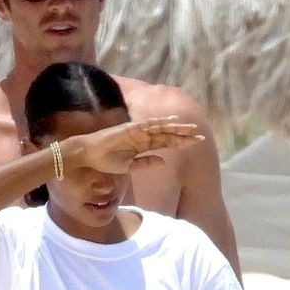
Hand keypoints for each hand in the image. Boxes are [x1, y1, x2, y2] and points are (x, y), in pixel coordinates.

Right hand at [70, 116, 204, 175]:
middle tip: (200, 136)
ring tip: (191, 129)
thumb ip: (146, 163)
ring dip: (176, 128)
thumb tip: (164, 162)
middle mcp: (143, 137)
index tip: (195, 143)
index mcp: (143, 146)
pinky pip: (147, 125)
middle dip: (183, 135)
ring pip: (161, 128)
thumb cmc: (106, 161)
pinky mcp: (130, 128)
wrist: (89, 155)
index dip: (181, 143)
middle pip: (167, 135)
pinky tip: (171, 122)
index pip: (166, 143)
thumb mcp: (129, 167)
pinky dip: (160, 123)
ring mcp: (137, 131)